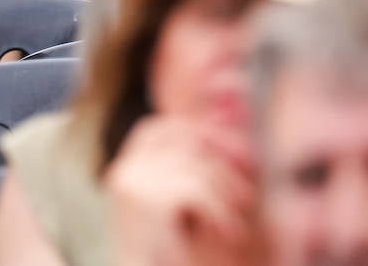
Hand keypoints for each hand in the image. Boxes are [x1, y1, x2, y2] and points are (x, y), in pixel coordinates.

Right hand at [106, 116, 259, 265]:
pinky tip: (230, 234)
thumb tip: (224, 115)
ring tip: (236, 225)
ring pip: (198, 167)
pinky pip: (199, 191)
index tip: (229, 157)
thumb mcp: (176, 212)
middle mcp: (123, 172)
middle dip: (222, 164)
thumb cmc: (169, 259)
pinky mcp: (148, 201)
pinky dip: (222, 213)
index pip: (156, 129)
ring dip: (227, 195)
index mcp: (122, 172)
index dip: (194, 132)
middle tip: (245, 197)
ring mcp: (132, 184)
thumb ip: (190, 172)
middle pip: (183, 141)